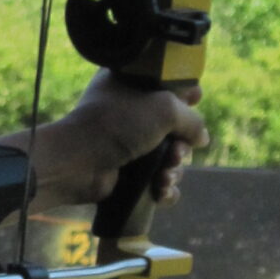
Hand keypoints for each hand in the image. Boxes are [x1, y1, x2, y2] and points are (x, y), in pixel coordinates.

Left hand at [14, 72, 206, 209]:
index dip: (186, 95)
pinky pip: (157, 182)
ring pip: (169, 159)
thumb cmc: (117, 125)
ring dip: (174, 171)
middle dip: (181, 146)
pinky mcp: (127, 173)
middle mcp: (130, 113)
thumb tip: (202, 138)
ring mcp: (127, 145)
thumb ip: (192, 119)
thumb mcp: (164, 108)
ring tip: (164, 177)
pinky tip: (160, 192)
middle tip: (174, 154)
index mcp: (131, 85)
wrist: (77, 162)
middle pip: (174, 129)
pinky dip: (164, 189)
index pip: (167, 86)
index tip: (195, 101)